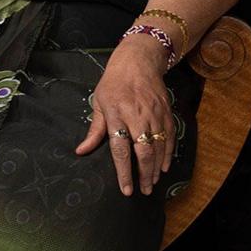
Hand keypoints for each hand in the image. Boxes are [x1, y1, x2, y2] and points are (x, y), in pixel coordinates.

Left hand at [75, 36, 175, 194]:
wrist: (137, 60)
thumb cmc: (114, 81)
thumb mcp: (99, 101)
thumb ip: (94, 129)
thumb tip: (81, 150)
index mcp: (115, 112)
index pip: (120, 148)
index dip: (123, 171)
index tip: (126, 189)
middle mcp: (136, 114)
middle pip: (143, 151)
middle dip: (143, 174)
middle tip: (143, 190)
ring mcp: (153, 113)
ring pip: (158, 146)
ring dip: (156, 167)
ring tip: (151, 182)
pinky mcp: (165, 111)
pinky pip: (169, 136)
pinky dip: (168, 153)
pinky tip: (163, 166)